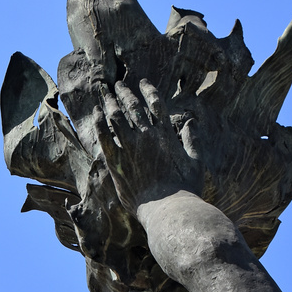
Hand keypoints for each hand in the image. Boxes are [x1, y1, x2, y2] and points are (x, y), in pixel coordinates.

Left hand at [88, 79, 197, 212]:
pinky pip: (104, 137)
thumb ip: (193, 140)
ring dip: (110, 103)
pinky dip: (99, 123)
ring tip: (106, 94)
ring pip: (116, 117)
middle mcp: (147, 137)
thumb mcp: (196, 162)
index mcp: (166, 134)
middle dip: (125, 92)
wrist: (168, 210)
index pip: (156, 103)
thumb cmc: (185, 190)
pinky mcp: (116, 163)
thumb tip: (191, 122)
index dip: (148, 90)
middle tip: (118, 84)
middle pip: (133, 106)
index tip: (142, 82)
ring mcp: (130, 148)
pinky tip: (95, 114)